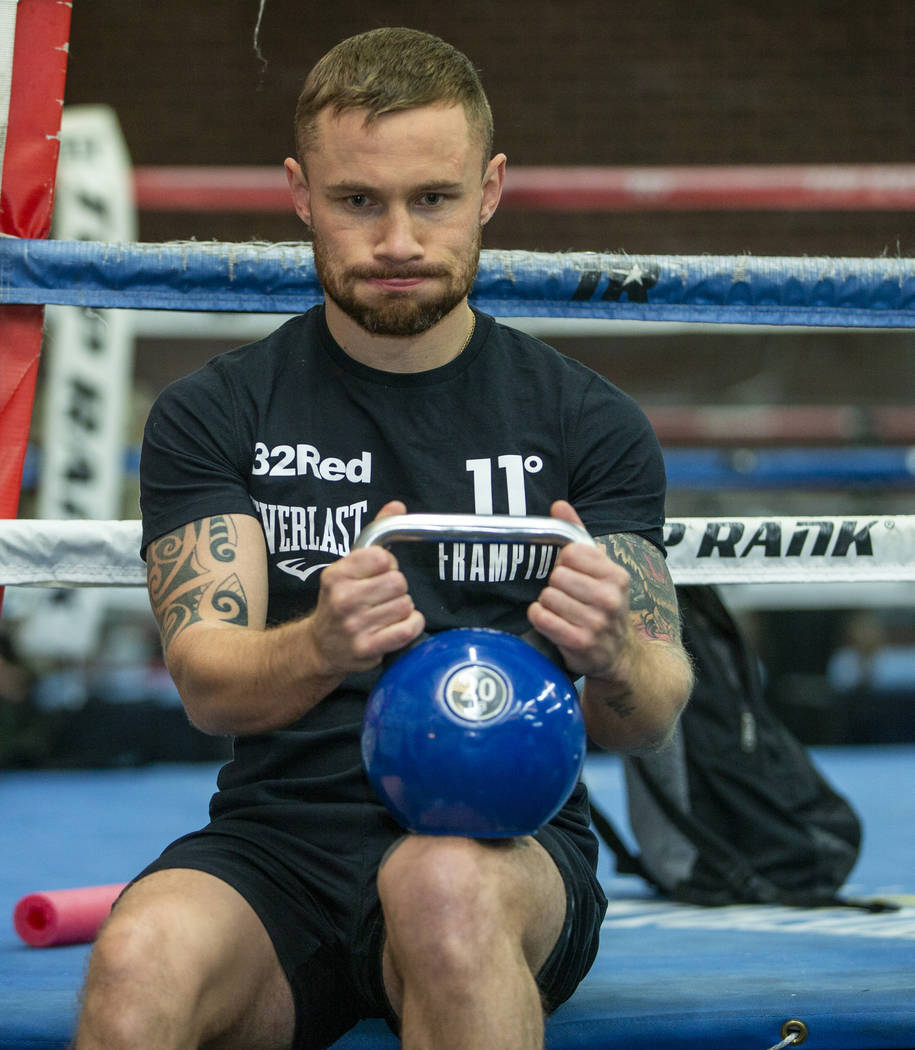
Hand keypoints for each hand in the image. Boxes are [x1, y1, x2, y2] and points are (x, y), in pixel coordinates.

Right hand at [306, 501, 425, 675]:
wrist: (320, 646)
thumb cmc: (340, 600)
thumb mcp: (348, 566)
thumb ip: (374, 533)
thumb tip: (397, 506)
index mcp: (336, 575)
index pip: (382, 557)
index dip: (387, 564)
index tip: (378, 573)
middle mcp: (343, 599)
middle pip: (398, 582)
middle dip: (396, 588)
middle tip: (382, 595)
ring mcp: (355, 626)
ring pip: (406, 604)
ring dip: (402, 607)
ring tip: (385, 611)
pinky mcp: (368, 648)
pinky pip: (409, 628)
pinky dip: (411, 625)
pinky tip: (397, 625)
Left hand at [526, 500, 632, 679]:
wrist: (619, 654)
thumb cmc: (603, 605)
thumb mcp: (599, 569)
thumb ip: (577, 533)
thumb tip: (558, 504)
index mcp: (617, 575)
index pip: (571, 552)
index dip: (562, 562)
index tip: (569, 572)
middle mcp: (610, 599)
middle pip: (556, 575)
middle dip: (554, 585)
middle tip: (564, 595)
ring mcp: (596, 622)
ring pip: (547, 597)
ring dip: (546, 603)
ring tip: (560, 610)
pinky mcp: (580, 642)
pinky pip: (542, 618)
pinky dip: (539, 617)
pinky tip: (550, 620)